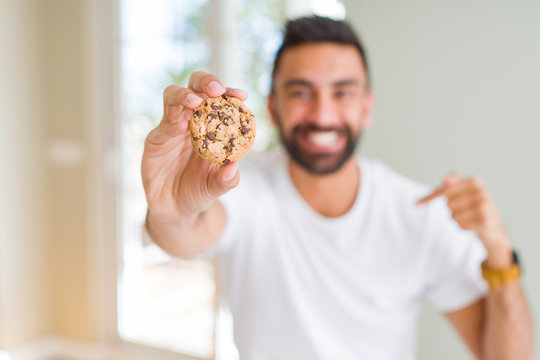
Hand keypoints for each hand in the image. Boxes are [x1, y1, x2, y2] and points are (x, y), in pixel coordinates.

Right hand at [141, 72, 247, 220]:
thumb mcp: (216, 188)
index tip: (241, 95)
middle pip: (194, 88)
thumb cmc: (199, 191)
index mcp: (210, 125)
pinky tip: (182, 127)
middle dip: (205, 82)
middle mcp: (190, 121)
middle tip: (216, 90)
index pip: (219, 101)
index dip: (229, 94)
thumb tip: (234, 166)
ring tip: (195, 102)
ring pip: (172, 98)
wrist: (175, 209)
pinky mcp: (155, 141)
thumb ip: (227, 179)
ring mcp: (170, 128)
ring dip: (184, 95)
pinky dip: (171, 124)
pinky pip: (162, 127)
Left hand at [416, 173, 512, 268]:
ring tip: (470, 217)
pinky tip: (474, 225)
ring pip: (453, 215)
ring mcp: (485, 206)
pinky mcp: (485, 221)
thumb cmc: (473, 206)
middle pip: (448, 204)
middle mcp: (482, 191)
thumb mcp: (462, 192)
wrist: (495, 226)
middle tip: (465, 210)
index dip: (430, 198)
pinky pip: (460, 225)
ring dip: (457, 219)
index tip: (415, 204)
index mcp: (475, 181)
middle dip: (452, 209)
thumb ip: (451, 184)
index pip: (445, 190)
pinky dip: (463, 227)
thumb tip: (446, 177)